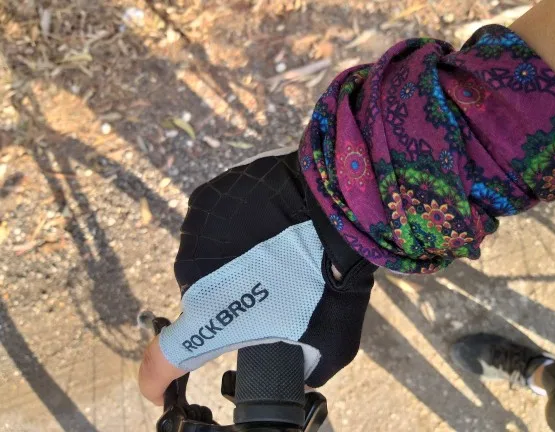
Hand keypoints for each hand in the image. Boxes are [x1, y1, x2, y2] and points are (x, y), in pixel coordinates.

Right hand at [138, 150, 376, 403]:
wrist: (334, 209)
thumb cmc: (332, 279)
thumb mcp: (327, 345)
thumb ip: (303, 371)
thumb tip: (303, 377)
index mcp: (211, 319)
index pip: (163, 361)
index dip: (156, 380)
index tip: (158, 390)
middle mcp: (190, 279)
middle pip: (198, 301)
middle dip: (225, 302)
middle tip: (268, 288)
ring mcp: (193, 235)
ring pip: (205, 261)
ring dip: (228, 262)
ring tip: (269, 250)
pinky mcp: (204, 201)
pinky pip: (211, 225)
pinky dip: (230, 228)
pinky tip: (262, 222)